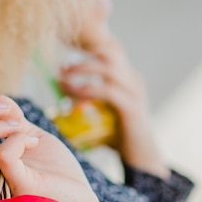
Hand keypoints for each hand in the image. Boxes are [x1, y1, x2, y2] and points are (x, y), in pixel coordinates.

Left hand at [59, 33, 169, 178]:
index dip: (89, 42)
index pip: (111, 47)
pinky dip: (87, 91)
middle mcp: (133, 80)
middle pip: (111, 50)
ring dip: (81, 70)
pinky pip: (108, 91)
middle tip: (62, 67)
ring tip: (62, 80)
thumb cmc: (118, 136)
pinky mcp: (132, 108)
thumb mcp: (101, 111)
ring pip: (108, 68)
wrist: (142, 159)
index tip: (65, 47)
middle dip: (83, 54)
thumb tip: (60, 87)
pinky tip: (72, 97)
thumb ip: (85, 97)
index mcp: (127, 77)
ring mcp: (135, 92)